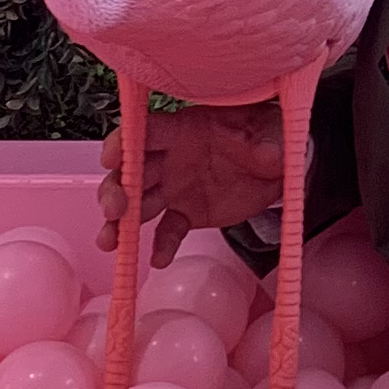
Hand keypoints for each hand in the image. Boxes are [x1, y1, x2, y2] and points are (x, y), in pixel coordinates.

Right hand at [98, 100, 285, 262]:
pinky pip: (168, 230)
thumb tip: (268, 153)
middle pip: (131, 172)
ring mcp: (174, 188)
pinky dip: (162, 245)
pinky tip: (159, 260)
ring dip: (121, 224)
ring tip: (110, 242)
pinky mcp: (186, 214)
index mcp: (183, 129)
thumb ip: (266, 140)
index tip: (111, 158)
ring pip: (138, 205)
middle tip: (114, 210)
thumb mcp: (271, 130)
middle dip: (116, 190)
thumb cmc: (266, 135)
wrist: (278, 168)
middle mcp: (169, 158)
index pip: (145, 132)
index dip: (124, 143)